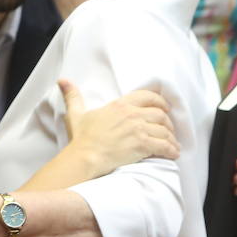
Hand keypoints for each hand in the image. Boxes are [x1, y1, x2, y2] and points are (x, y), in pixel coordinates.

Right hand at [61, 80, 178, 169]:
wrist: (86, 156)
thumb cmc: (82, 138)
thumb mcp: (77, 114)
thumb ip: (73, 96)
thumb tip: (63, 81)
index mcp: (120, 105)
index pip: (148, 96)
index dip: (160, 102)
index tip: (165, 108)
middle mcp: (133, 114)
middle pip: (160, 114)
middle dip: (168, 122)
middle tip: (169, 129)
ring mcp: (139, 129)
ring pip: (164, 130)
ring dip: (171, 138)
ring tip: (173, 145)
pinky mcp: (142, 145)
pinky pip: (164, 145)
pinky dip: (171, 150)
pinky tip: (173, 153)